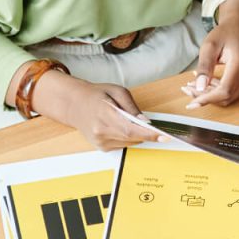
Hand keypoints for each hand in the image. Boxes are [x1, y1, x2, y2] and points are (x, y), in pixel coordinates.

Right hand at [33, 71, 162, 150]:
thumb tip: (145, 121)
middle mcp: (101, 131)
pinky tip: (123, 127)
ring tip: (135, 122)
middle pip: (132, 137)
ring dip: (138, 135)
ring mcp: (100, 141)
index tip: (164, 136)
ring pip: (129, 142)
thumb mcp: (117, 91)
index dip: (149, 134)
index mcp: (104, 114)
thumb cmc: (96, 94)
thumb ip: (132, 107)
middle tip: (160, 129)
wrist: (74, 104)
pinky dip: (129, 137)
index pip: (130, 129)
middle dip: (148, 133)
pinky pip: (123, 144)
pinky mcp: (102, 147)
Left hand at [182, 0, 238, 107]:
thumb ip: (205, 66)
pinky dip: (221, 92)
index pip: (224, 90)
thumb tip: (200, 87)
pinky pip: (236, 93)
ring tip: (196, 85)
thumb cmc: (227, 32)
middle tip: (189, 89)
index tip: (192, 103)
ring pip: (231, 97)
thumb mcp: (210, 45)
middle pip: (227, 96)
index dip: (207, 99)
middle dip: (206, 97)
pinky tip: (210, 84)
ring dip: (212, 95)